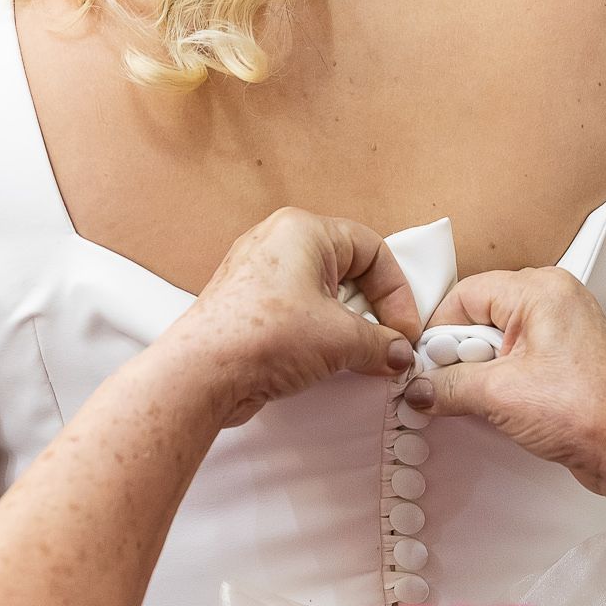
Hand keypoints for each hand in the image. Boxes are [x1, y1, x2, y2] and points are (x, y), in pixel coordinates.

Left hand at [181, 210, 420, 426]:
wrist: (201, 375)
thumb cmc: (261, 337)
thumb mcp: (341, 339)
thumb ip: (381, 344)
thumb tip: (397, 353)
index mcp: (303, 230)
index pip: (372, 250)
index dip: (396, 293)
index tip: (404, 331)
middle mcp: (278, 243)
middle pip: (348, 270)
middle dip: (373, 311)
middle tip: (388, 343)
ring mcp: (259, 274)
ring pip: (323, 293)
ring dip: (348, 326)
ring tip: (359, 356)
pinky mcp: (249, 305)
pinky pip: (300, 311)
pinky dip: (320, 334)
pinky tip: (328, 361)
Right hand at [403, 266, 605, 498]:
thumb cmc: (587, 414)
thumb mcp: (499, 395)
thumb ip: (448, 385)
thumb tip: (418, 387)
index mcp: (541, 290)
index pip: (466, 295)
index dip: (438, 331)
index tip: (422, 365)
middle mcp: (555, 299)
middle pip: (480, 313)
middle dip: (458, 352)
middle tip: (446, 385)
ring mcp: (564, 327)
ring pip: (498, 337)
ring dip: (478, 368)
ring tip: (476, 398)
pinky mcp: (567, 356)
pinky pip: (518, 355)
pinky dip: (499, 376)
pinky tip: (493, 403)